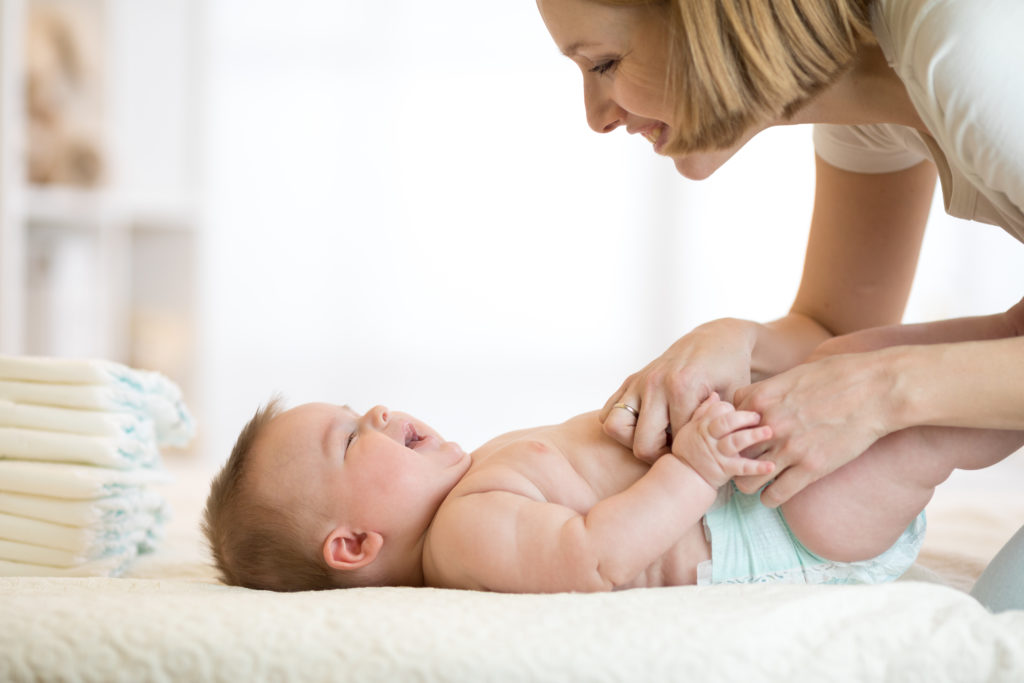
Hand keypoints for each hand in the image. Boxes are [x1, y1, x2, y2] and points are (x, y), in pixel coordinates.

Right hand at [601, 318, 757, 462]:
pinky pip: (608, 411)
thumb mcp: (735, 399)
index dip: (688, 457)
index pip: (675, 444)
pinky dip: (622, 424)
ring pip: (615, 428)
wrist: (717, 339)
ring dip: (633, 440)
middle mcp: (655, 383)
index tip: (699, 455)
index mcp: (682, 387)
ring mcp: (639, 380)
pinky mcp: (631, 379)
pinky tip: (647, 424)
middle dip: (659, 456)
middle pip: (641, 444)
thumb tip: (716, 459)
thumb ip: (723, 427)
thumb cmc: (731, 371)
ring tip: (658, 438)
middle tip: (677, 452)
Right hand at [671, 393, 774, 489]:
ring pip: (735, 441)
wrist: (685, 477)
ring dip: (753, 436)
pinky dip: (757, 467)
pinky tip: (771, 466)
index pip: (718, 409)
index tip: (742, 409)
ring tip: (768, 432)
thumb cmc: (689, 450)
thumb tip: (715, 395)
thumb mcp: (690, 428)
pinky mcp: (725, 469)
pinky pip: (742, 467)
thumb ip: (703, 411)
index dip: (731, 407)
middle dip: (744, 417)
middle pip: (727, 422)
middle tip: (759, 416)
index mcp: (703, 425)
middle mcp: (710, 438)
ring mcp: (718, 453)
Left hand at [732, 352, 889, 506]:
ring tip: (756, 483)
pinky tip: (775, 495)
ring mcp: (789, 448)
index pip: (725, 421)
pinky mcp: (811, 468)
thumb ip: (774, 389)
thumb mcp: (796, 373)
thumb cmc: (841, 374)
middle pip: (732, 452)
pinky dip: (771, 498)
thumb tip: (766, 396)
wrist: (876, 389)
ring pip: (747, 480)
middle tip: (743, 464)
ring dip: (749, 483)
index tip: (742, 436)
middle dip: (735, 459)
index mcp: (762, 398)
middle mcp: (769, 425)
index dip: (733, 430)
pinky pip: (776, 495)